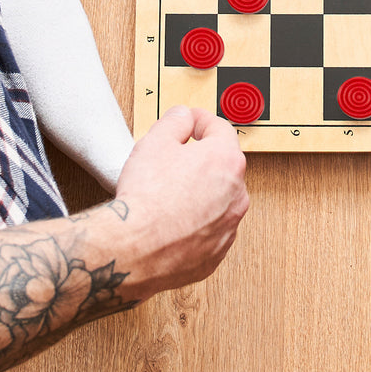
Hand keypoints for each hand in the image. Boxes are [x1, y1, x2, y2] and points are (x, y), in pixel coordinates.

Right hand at [115, 107, 248, 297]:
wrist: (134, 250)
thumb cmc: (146, 198)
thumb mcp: (156, 141)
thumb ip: (175, 121)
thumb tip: (183, 117)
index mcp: (227, 160)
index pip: (219, 128)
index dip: (200, 120)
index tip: (189, 122)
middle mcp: (237, 193)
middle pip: (222, 164)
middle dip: (201, 158)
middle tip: (174, 157)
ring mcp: (229, 226)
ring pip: (218, 199)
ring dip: (200, 193)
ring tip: (170, 193)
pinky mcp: (216, 254)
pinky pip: (209, 231)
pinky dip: (196, 224)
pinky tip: (172, 221)